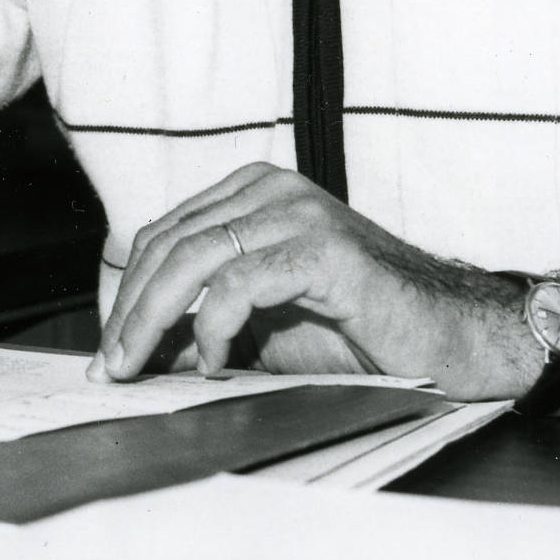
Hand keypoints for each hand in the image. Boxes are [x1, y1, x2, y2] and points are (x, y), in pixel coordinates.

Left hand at [95, 162, 530, 396]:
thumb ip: (203, 326)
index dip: (126, 293)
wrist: (453, 340)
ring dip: (155, 320)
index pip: (165, 235)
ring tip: (138, 368)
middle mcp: (272, 191)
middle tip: (109, 368)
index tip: (106, 350)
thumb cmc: (362, 332)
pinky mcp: (325, 249)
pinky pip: (245, 281)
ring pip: (196, 258)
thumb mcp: (265, 330)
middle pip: (170, 244)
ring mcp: (299, 214)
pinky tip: (211, 362)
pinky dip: (215, 324)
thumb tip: (136, 353)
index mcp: (253, 195)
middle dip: (130, 311)